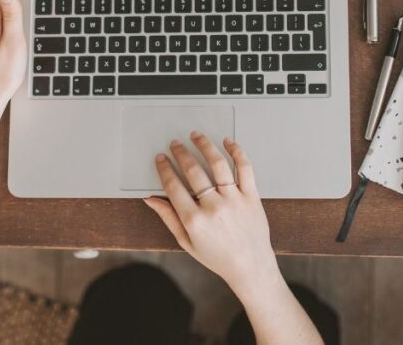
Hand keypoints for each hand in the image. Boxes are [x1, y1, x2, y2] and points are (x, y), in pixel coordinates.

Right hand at [144, 132, 279, 297]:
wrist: (250, 266)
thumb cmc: (218, 257)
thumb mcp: (186, 242)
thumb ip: (168, 217)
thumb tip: (151, 199)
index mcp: (194, 220)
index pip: (173, 185)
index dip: (164, 168)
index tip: (161, 159)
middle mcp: (214, 207)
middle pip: (193, 171)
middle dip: (181, 153)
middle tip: (175, 144)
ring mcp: (234, 200)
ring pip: (218, 164)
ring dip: (205, 146)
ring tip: (196, 136)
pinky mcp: (251, 197)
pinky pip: (245, 168)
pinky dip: (237, 152)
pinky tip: (228, 143)